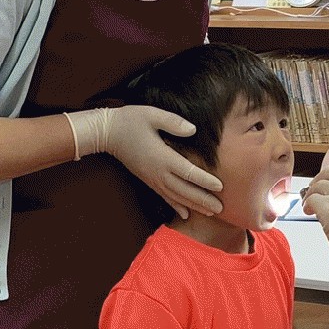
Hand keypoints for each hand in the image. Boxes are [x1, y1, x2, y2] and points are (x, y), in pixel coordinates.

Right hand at [74, 105, 221, 218]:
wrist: (107, 133)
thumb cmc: (130, 120)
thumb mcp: (152, 114)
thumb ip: (173, 122)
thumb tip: (193, 130)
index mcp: (162, 157)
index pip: (188, 172)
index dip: (204, 180)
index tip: (220, 186)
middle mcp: (158, 172)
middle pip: (184, 190)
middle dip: (203, 200)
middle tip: (221, 208)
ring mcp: (152, 179)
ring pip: (176, 197)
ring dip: (194, 205)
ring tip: (211, 212)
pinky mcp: (148, 180)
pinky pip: (164, 197)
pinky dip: (176, 206)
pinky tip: (185, 214)